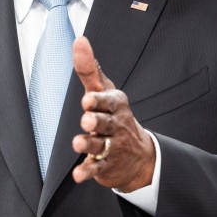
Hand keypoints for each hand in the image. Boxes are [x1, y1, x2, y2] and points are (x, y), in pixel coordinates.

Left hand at [70, 36, 154, 191]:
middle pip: (105, 123)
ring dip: (89, 144)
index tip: (87, 100)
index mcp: (115, 105)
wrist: (137, 155)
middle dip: (95, 121)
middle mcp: (115, 125)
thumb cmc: (113, 114)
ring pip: (100, 145)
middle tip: (86, 120)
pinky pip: (97, 169)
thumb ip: (89, 69)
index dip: (98, 101)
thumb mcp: (104, 90)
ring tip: (78, 143)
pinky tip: (78, 175)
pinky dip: (88, 172)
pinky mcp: (106, 165)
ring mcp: (112, 146)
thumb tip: (79, 41)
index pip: (107, 101)